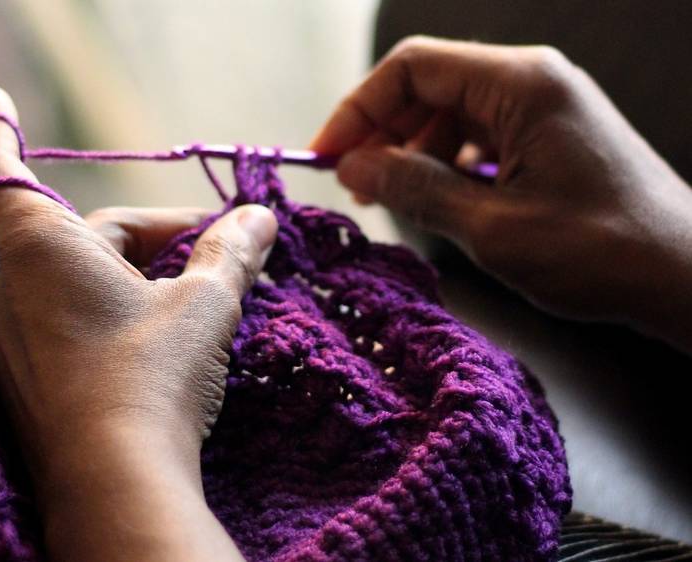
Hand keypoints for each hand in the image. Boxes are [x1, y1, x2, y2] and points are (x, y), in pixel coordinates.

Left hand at [0, 86, 273, 560]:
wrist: (118, 481)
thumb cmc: (152, 376)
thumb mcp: (204, 304)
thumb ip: (232, 253)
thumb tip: (260, 217)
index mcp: (44, 250)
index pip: (4, 171)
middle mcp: (16, 289)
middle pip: (89, 236)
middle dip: (155, 237)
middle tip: (218, 251)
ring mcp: (19, 340)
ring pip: (86, 283)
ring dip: (143, 278)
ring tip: (202, 298)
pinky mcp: (35, 379)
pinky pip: (76, 323)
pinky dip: (120, 314)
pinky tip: (167, 339)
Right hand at [311, 37, 691, 351]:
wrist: (681, 276)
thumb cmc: (599, 251)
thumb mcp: (491, 227)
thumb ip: (415, 190)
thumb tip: (353, 167)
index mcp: (520, 84)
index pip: (413, 68)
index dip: (359, 109)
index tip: (327, 155)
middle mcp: (531, 81)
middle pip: (430, 87)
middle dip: (383, 133)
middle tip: (355, 186)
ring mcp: (543, 107)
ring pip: (451, 113)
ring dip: (414, 153)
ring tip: (391, 200)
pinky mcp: (549, 135)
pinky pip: (480, 136)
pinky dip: (448, 164)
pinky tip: (440, 200)